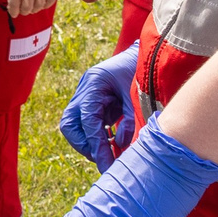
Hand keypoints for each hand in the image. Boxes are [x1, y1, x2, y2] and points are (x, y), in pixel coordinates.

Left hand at [3, 0, 69, 15]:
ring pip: (39, 6)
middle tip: (20, 8)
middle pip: (27, 8)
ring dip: (33, 8)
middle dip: (22, 10)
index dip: (12, 11)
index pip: (14, 4)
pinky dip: (45, 4)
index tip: (12, 12)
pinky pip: (50, 1)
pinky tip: (41, 2)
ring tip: (30, 5)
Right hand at [58, 45, 136, 169]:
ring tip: (108, 154)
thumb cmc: (142, 71)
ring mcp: (86, 95)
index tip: (106, 163)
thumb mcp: (138, 95)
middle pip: (70, 124)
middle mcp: (85, 89)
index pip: (88, 119)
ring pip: (74, 126)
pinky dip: (96, 136)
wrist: (147, 53)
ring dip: (88, 142)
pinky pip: (87, 123)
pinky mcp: (92, 102)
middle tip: (103, 159)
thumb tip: (120, 146)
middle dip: (84, 145)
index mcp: (94, 82)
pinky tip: (112, 143)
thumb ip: (130, 120)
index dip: (96, 144)